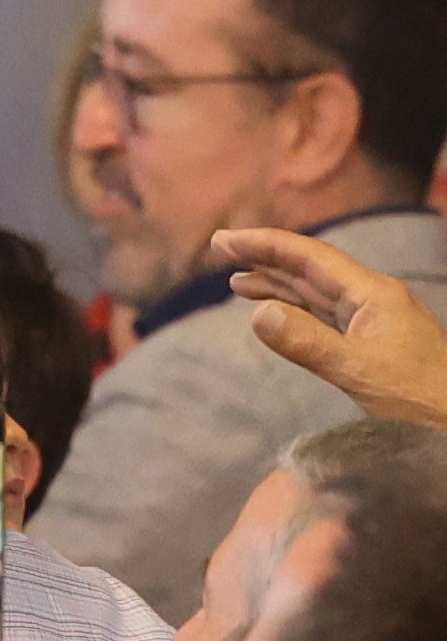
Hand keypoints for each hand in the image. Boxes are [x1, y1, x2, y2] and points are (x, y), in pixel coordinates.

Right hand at [219, 225, 446, 428]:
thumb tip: (257, 314)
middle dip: (266, 258)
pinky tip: (278, 311)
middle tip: (221, 248)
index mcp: (374, 294)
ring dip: (277, 283)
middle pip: (312, 269)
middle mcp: (374, 299)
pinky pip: (325, 315)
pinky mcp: (373, 342)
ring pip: (317, 292)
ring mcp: (375, 320)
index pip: (311, 258)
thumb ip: (307, 342)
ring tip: (237, 281)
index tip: (224, 241)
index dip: (266, 245)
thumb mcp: (359, 372)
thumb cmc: (419, 399)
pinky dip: (295, 308)